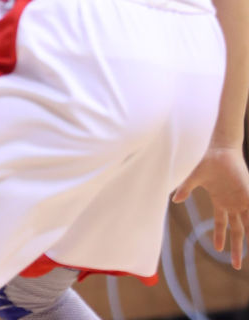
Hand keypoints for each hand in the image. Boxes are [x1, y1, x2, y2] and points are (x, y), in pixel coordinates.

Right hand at [173, 145, 248, 267]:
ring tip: (247, 256)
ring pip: (248, 226)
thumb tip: (173, 200)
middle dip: (236, 248)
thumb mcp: (194, 178)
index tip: (218, 250)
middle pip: (237, 231)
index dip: (220, 237)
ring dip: (248, 241)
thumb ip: (185, 189)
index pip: (222, 224)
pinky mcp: (248, 196)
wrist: (220, 149)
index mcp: (220, 201)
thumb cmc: (206, 161)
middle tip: (236, 265)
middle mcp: (233, 204)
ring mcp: (242, 200)